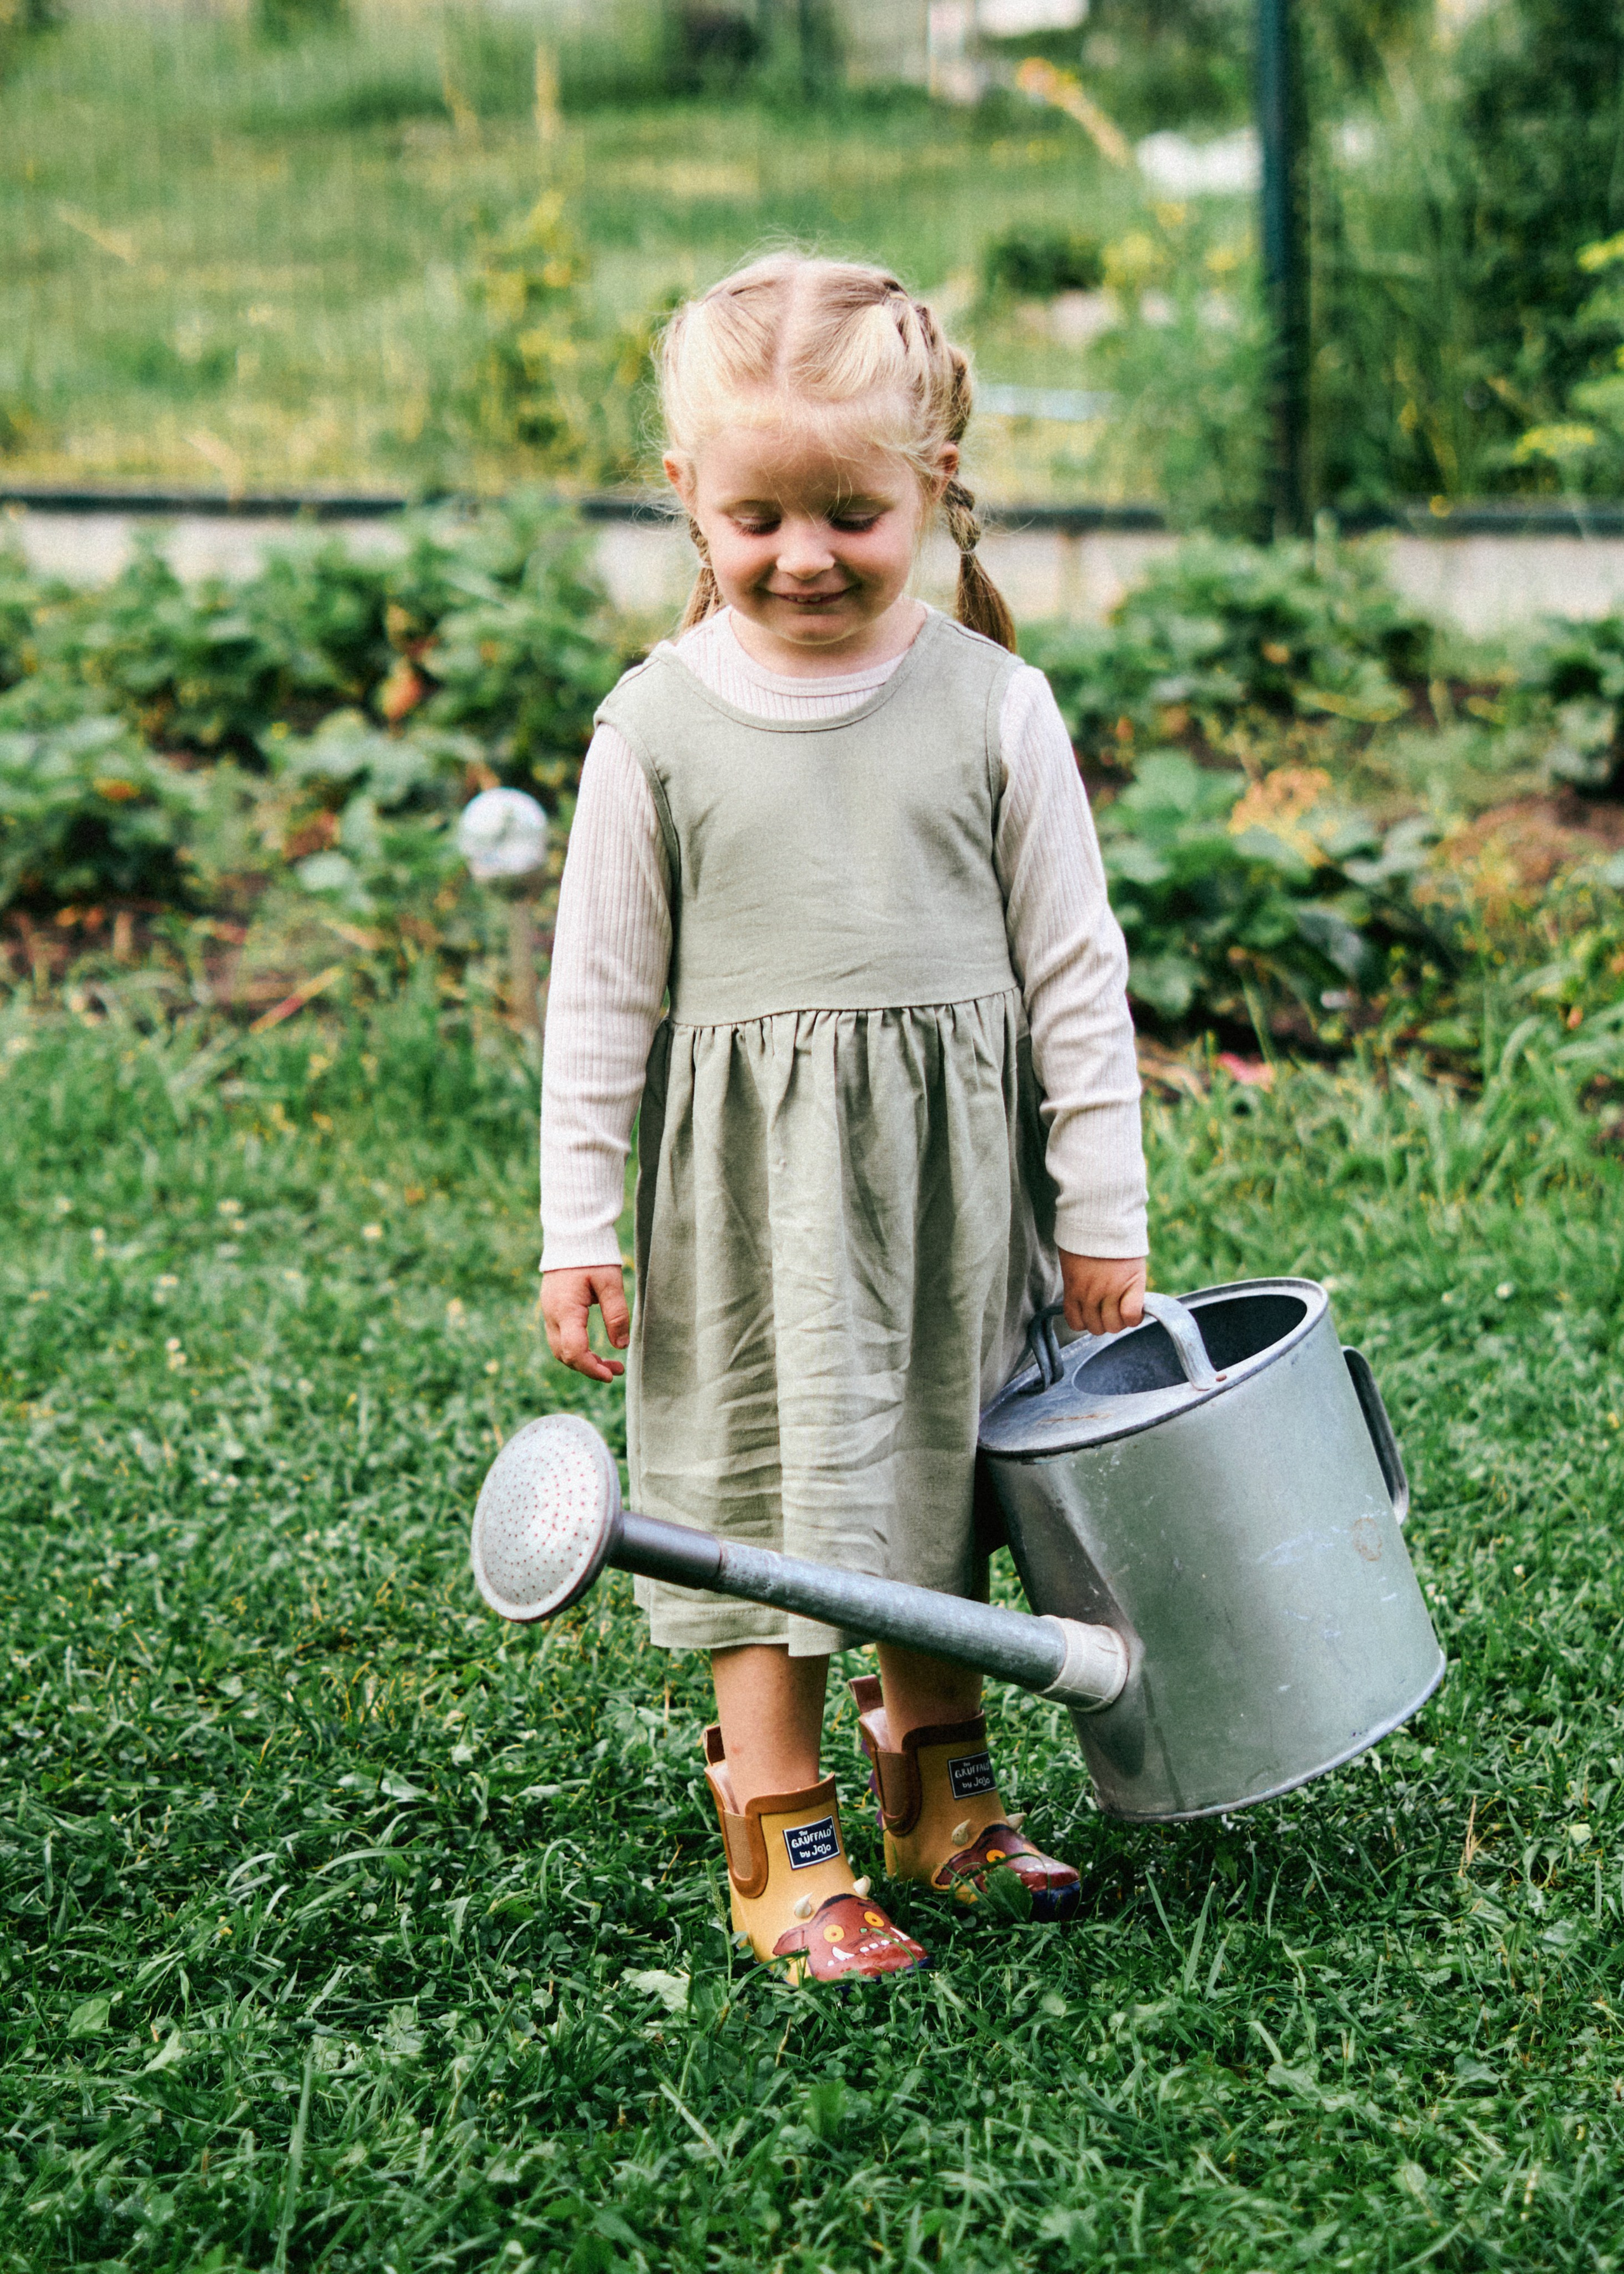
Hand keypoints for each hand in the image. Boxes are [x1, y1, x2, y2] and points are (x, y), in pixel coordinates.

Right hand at [542, 1265, 629, 1380]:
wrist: (571, 1237)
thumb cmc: (593, 1257)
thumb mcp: (610, 1283)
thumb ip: (616, 1314)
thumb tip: (621, 1345)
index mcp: (565, 1309)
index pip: (574, 1351)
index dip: (592, 1368)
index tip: (611, 1375)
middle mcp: (551, 1315)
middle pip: (564, 1355)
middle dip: (589, 1368)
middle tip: (616, 1370)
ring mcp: (548, 1313)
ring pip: (560, 1350)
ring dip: (583, 1361)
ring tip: (609, 1364)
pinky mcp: (552, 1310)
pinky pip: (560, 1338)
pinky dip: (576, 1350)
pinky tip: (594, 1350)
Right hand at [1059, 1251, 1146, 1337]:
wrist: (1095, 1221)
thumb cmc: (1118, 1244)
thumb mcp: (1135, 1267)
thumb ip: (1133, 1292)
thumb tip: (1128, 1315)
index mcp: (1130, 1284)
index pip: (1131, 1318)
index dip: (1132, 1319)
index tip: (1130, 1312)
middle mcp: (1109, 1291)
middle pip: (1112, 1326)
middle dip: (1115, 1322)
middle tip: (1113, 1310)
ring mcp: (1088, 1292)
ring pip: (1093, 1326)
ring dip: (1097, 1322)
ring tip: (1098, 1310)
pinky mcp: (1071, 1289)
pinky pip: (1073, 1320)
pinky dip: (1080, 1321)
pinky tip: (1084, 1311)